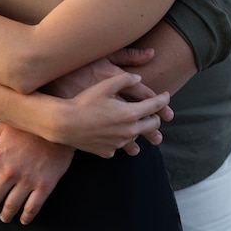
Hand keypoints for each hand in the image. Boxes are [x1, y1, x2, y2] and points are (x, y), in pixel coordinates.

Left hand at [0, 123, 73, 224]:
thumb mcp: (3, 127)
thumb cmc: (30, 125)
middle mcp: (9, 171)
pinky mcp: (44, 185)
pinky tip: (24, 217)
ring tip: (5, 215)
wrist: (58, 124)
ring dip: (5, 215)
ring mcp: (27, 179)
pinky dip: (26, 217)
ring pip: (10, 207)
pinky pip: (32, 208)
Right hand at [55, 72, 170, 157]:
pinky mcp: (108, 151)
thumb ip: (125, 79)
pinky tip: (111, 130)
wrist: (64, 123)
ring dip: (137, 127)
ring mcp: (118, 143)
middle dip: (155, 116)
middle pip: (152, 125)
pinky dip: (119, 137)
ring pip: (136, 136)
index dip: (163, 100)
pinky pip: (119, 144)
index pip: (155, 106)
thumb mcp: (105, 84)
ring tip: (130, 120)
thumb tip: (138, 78)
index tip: (166, 96)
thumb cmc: (84, 101)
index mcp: (131, 113)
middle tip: (151, 110)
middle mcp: (128, 131)